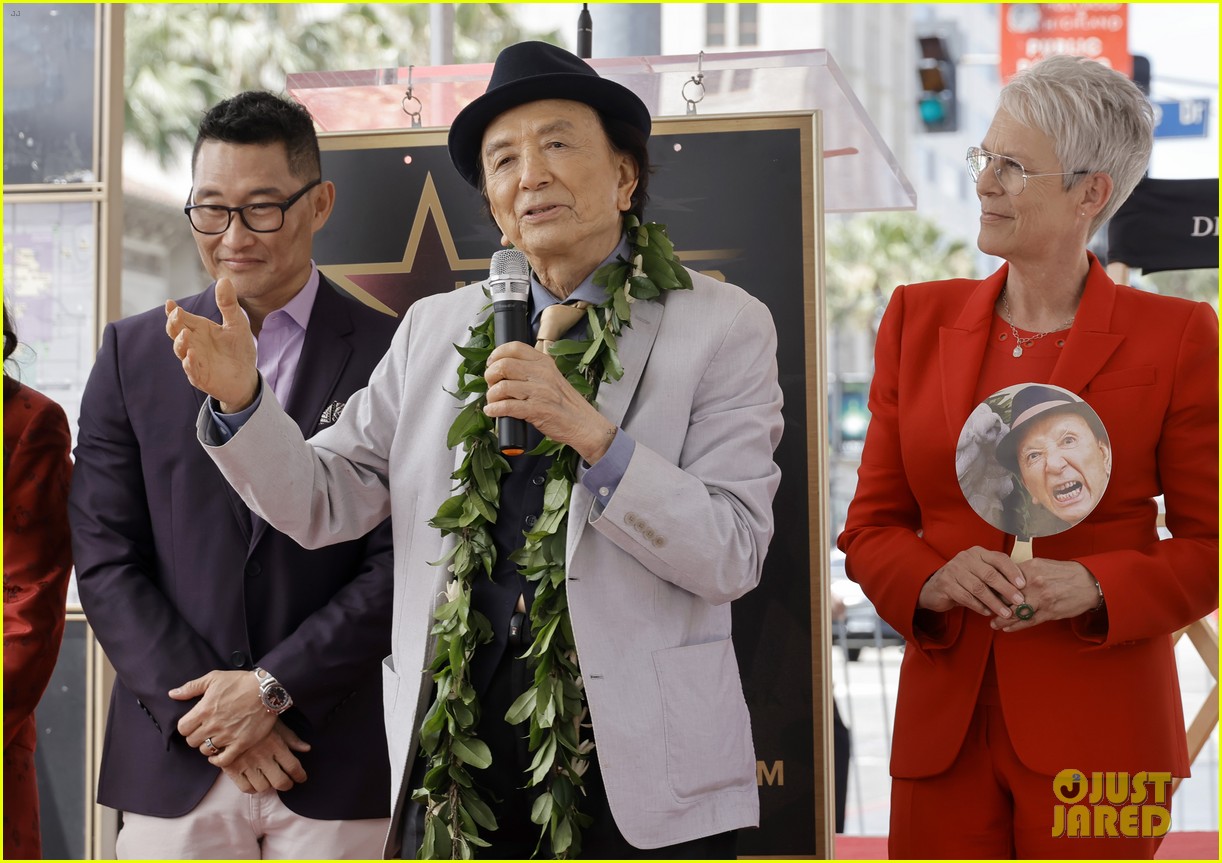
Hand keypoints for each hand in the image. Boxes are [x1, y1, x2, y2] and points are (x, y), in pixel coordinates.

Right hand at [165, 277, 258, 411]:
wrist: (246, 376)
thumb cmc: (238, 349)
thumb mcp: (237, 324)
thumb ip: (228, 304)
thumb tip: (224, 279)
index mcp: (199, 329)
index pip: (181, 318)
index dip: (173, 311)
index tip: (170, 303)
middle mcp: (193, 343)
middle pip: (175, 332)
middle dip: (174, 324)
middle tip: (176, 314)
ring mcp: (194, 360)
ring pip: (181, 351)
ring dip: (181, 343)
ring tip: (186, 334)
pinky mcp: (200, 377)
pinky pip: (191, 370)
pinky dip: (190, 363)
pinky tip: (191, 355)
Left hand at [170, 669, 276, 763]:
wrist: (268, 690)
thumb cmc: (240, 682)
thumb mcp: (214, 678)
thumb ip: (191, 687)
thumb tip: (172, 694)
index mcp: (204, 710)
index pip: (182, 728)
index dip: (186, 726)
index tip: (193, 723)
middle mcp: (213, 725)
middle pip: (192, 741)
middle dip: (196, 736)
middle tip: (205, 730)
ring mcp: (227, 736)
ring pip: (206, 750)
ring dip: (207, 745)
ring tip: (214, 738)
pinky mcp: (241, 743)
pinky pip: (223, 760)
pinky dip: (217, 760)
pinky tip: (218, 754)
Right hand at [217, 720, 309, 793]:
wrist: (225, 714)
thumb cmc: (254, 718)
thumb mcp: (275, 723)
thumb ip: (291, 738)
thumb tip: (307, 749)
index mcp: (275, 744)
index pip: (293, 767)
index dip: (300, 776)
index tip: (301, 778)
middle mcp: (262, 756)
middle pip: (280, 782)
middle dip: (287, 785)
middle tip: (288, 782)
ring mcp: (246, 764)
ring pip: (263, 787)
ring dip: (269, 785)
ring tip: (270, 779)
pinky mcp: (231, 769)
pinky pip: (246, 788)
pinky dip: (253, 788)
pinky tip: (255, 781)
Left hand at [483, 342, 616, 462]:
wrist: (584, 424)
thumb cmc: (566, 403)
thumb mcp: (552, 378)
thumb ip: (533, 370)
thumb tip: (504, 369)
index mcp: (544, 363)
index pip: (514, 347)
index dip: (497, 354)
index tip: (491, 363)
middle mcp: (541, 374)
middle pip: (503, 365)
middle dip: (490, 376)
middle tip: (490, 384)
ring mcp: (539, 392)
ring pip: (502, 387)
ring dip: (491, 395)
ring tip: (492, 401)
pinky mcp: (536, 410)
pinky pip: (507, 407)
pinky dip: (494, 409)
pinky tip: (492, 411)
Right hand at [918, 546, 1026, 618]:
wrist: (935, 587)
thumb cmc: (964, 580)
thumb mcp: (980, 572)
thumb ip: (997, 575)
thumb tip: (1021, 589)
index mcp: (978, 553)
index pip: (999, 558)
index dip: (1012, 571)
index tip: (1023, 585)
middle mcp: (965, 558)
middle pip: (990, 574)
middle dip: (1007, 589)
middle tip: (1019, 601)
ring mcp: (954, 570)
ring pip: (979, 588)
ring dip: (995, 602)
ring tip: (1006, 613)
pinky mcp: (946, 584)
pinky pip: (966, 597)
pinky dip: (979, 606)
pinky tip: (987, 612)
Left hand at [992, 558, 1100, 631]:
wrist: (1088, 583)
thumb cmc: (1064, 572)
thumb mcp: (1040, 564)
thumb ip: (1022, 570)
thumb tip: (1003, 576)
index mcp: (1030, 569)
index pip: (1003, 578)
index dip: (992, 587)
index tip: (985, 591)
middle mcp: (1034, 584)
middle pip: (1006, 596)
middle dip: (994, 604)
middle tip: (985, 608)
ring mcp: (1041, 600)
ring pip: (1015, 612)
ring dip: (1002, 619)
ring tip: (993, 623)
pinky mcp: (1048, 612)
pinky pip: (1028, 621)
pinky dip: (1016, 626)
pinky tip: (1007, 628)